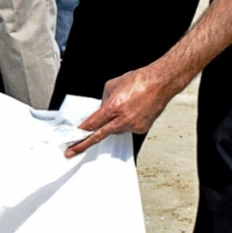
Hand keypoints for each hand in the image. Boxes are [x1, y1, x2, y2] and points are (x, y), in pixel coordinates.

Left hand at [65, 64, 184, 157]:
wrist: (160, 83)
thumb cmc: (139, 81)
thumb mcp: (112, 86)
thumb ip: (103, 101)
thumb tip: (99, 109)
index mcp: (113, 107)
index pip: (92, 124)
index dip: (80, 133)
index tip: (71, 140)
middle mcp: (123, 119)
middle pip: (99, 135)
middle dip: (84, 144)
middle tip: (71, 152)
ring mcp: (133, 126)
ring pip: (115, 130)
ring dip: (112, 124)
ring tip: (122, 109)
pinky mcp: (142, 129)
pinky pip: (127, 129)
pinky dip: (125, 122)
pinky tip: (131, 112)